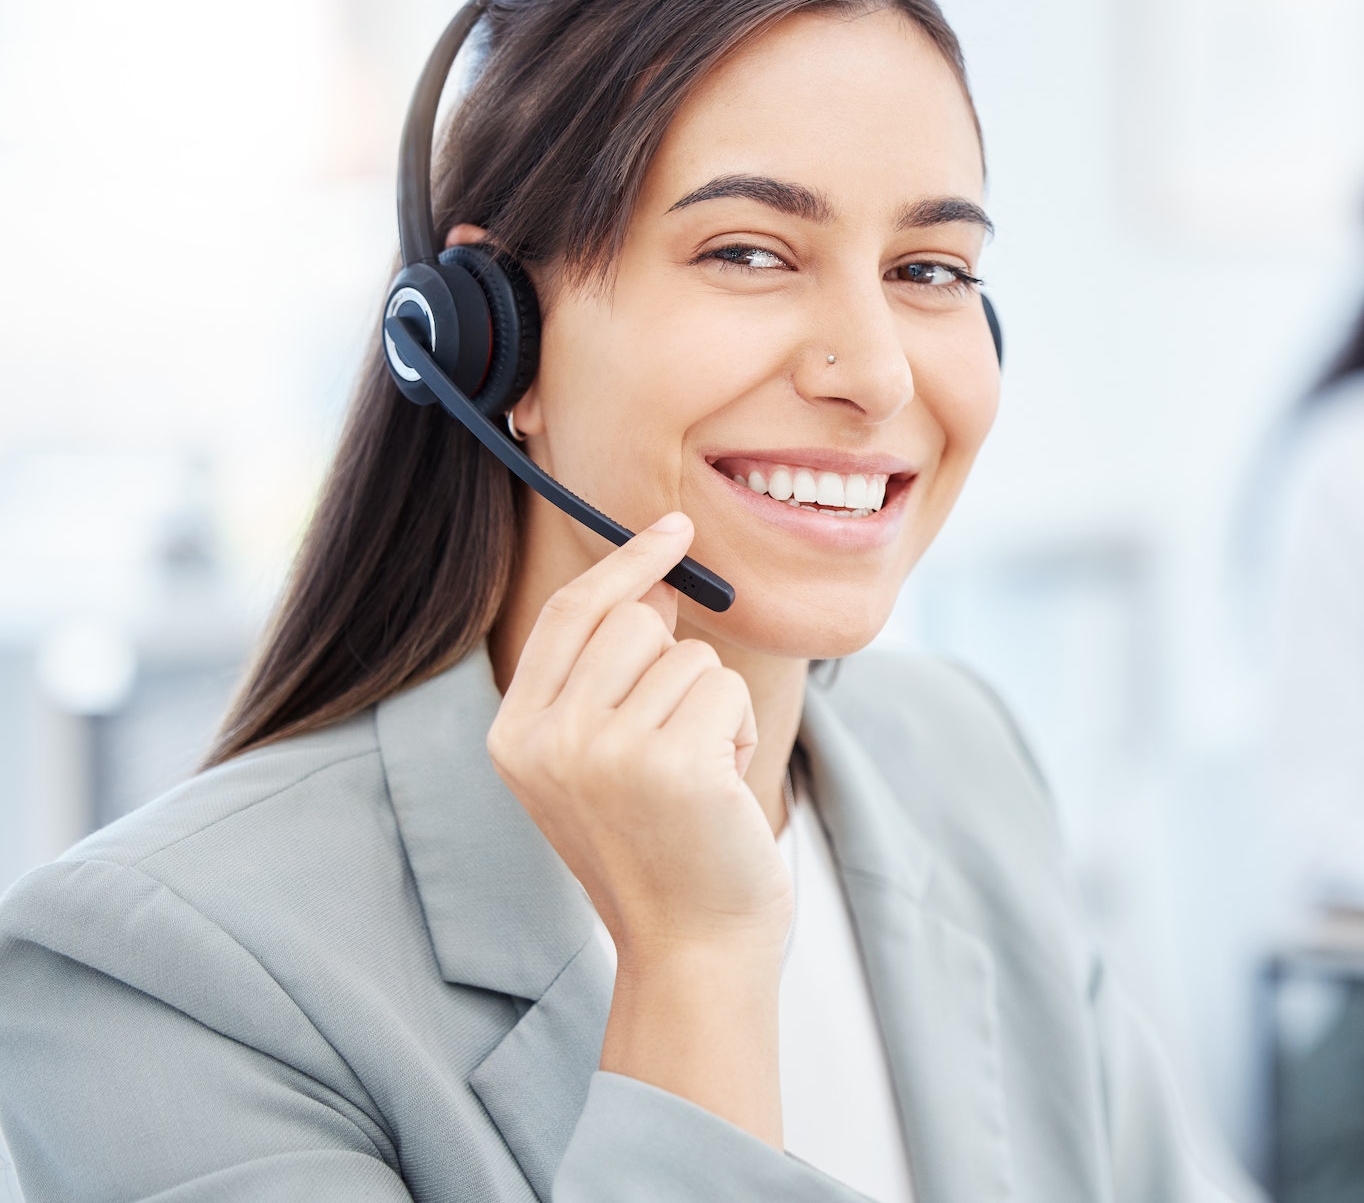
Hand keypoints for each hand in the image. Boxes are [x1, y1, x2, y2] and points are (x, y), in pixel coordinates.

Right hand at [486, 512, 788, 1142]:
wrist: (692, 947)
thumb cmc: (660, 849)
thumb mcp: (602, 760)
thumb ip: (606, 677)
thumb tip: (656, 585)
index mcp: (516, 736)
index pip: (571, 613)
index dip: (627, 562)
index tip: (675, 527)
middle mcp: (550, 741)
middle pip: (636, 623)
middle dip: (678, 664)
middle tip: (680, 743)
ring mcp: (606, 751)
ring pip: (689, 655)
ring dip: (712, 708)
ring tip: (697, 779)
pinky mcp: (671, 762)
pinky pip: (723, 687)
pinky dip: (737, 730)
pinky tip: (720, 789)